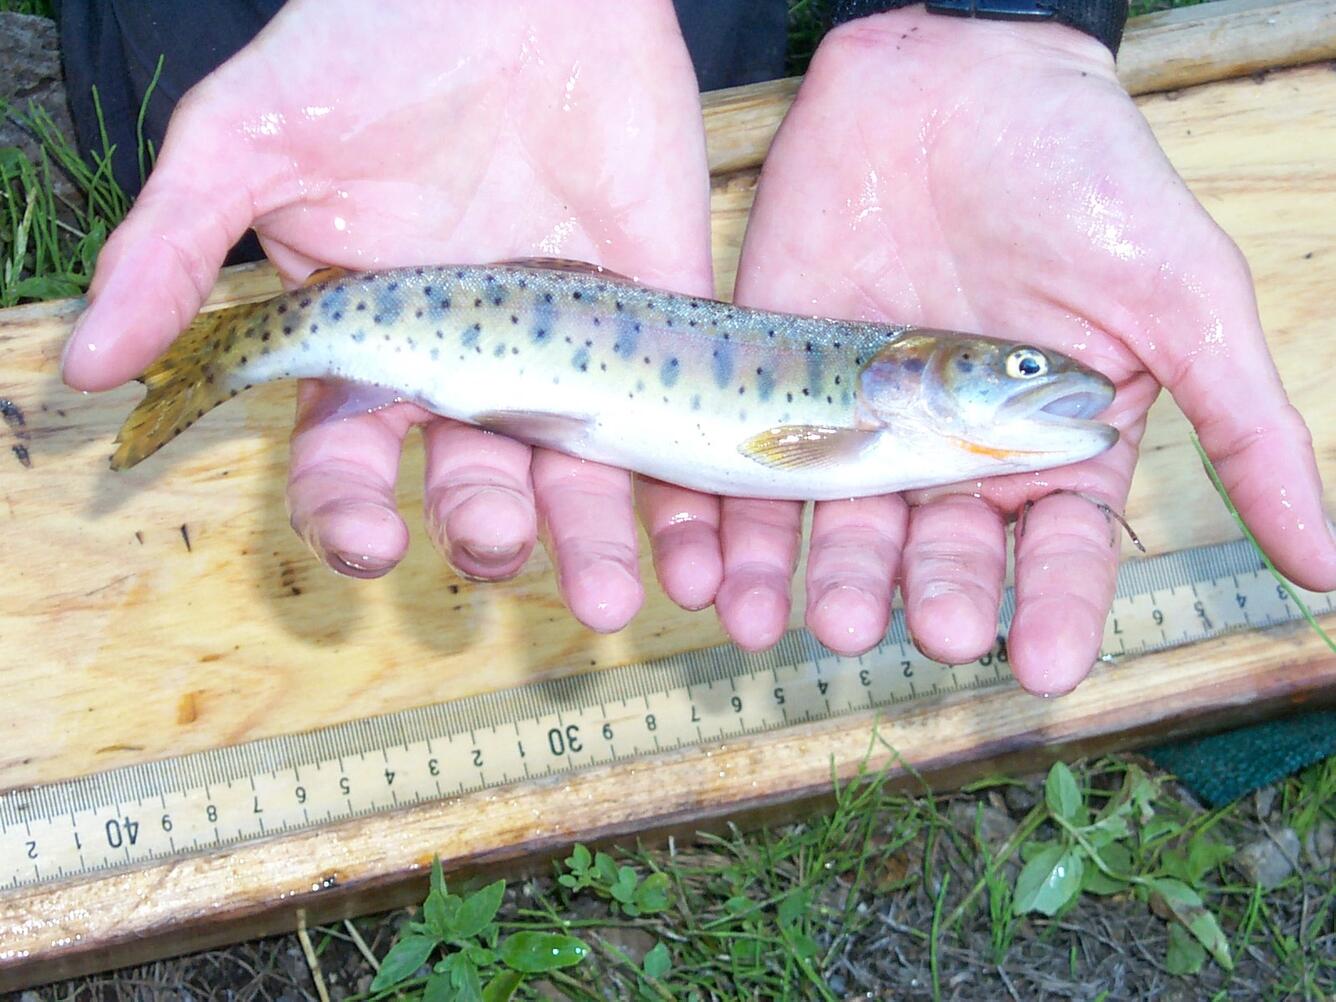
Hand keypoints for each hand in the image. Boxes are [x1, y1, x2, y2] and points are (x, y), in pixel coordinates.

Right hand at [60, 0, 714, 631]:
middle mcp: (470, 368)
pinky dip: (695, 495)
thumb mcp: (250, 135)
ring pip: (581, 476)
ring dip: (601, 546)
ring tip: (621, 600)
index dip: (351, 514)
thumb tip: (88, 367)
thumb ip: (175, 248)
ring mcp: (569, 351)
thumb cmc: (373, 42)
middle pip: (477, 483)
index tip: (372, 547)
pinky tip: (709, 555)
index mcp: (372, 345)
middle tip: (502, 548)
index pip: (349, 460)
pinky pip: (676, 421)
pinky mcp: (659, 321)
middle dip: (489, 529)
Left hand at [727, 8, 1335, 692]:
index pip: (1057, 554)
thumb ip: (1243, 429)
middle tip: (932, 628)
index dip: (1053, 610)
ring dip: (831, 583)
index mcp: (1050, 449)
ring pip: (842, 530)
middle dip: (935, 595)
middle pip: (941, 552)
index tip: (1043, 667)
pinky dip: (735, 530)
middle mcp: (952, 453)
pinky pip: (751, 471)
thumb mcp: (1183, 298)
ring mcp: (859, 422)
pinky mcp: (777, 383)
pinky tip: (725, 581)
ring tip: (821, 623)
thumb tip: (1324, 568)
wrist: (951, 79)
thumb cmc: (1083, 177)